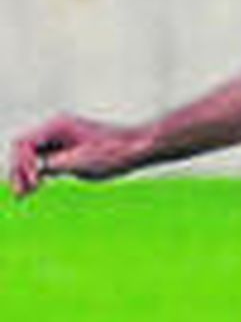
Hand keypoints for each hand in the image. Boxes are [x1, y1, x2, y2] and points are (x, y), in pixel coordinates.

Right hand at [9, 113, 145, 197]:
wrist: (140, 146)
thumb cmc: (114, 153)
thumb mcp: (81, 164)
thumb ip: (54, 165)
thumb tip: (34, 170)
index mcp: (57, 126)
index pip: (23, 143)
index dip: (21, 165)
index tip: (34, 183)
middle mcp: (56, 127)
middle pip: (24, 148)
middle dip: (19, 170)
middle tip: (21, 195)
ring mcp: (62, 136)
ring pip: (33, 154)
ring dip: (27, 172)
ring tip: (25, 194)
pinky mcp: (69, 147)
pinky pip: (45, 158)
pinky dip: (39, 171)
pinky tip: (36, 187)